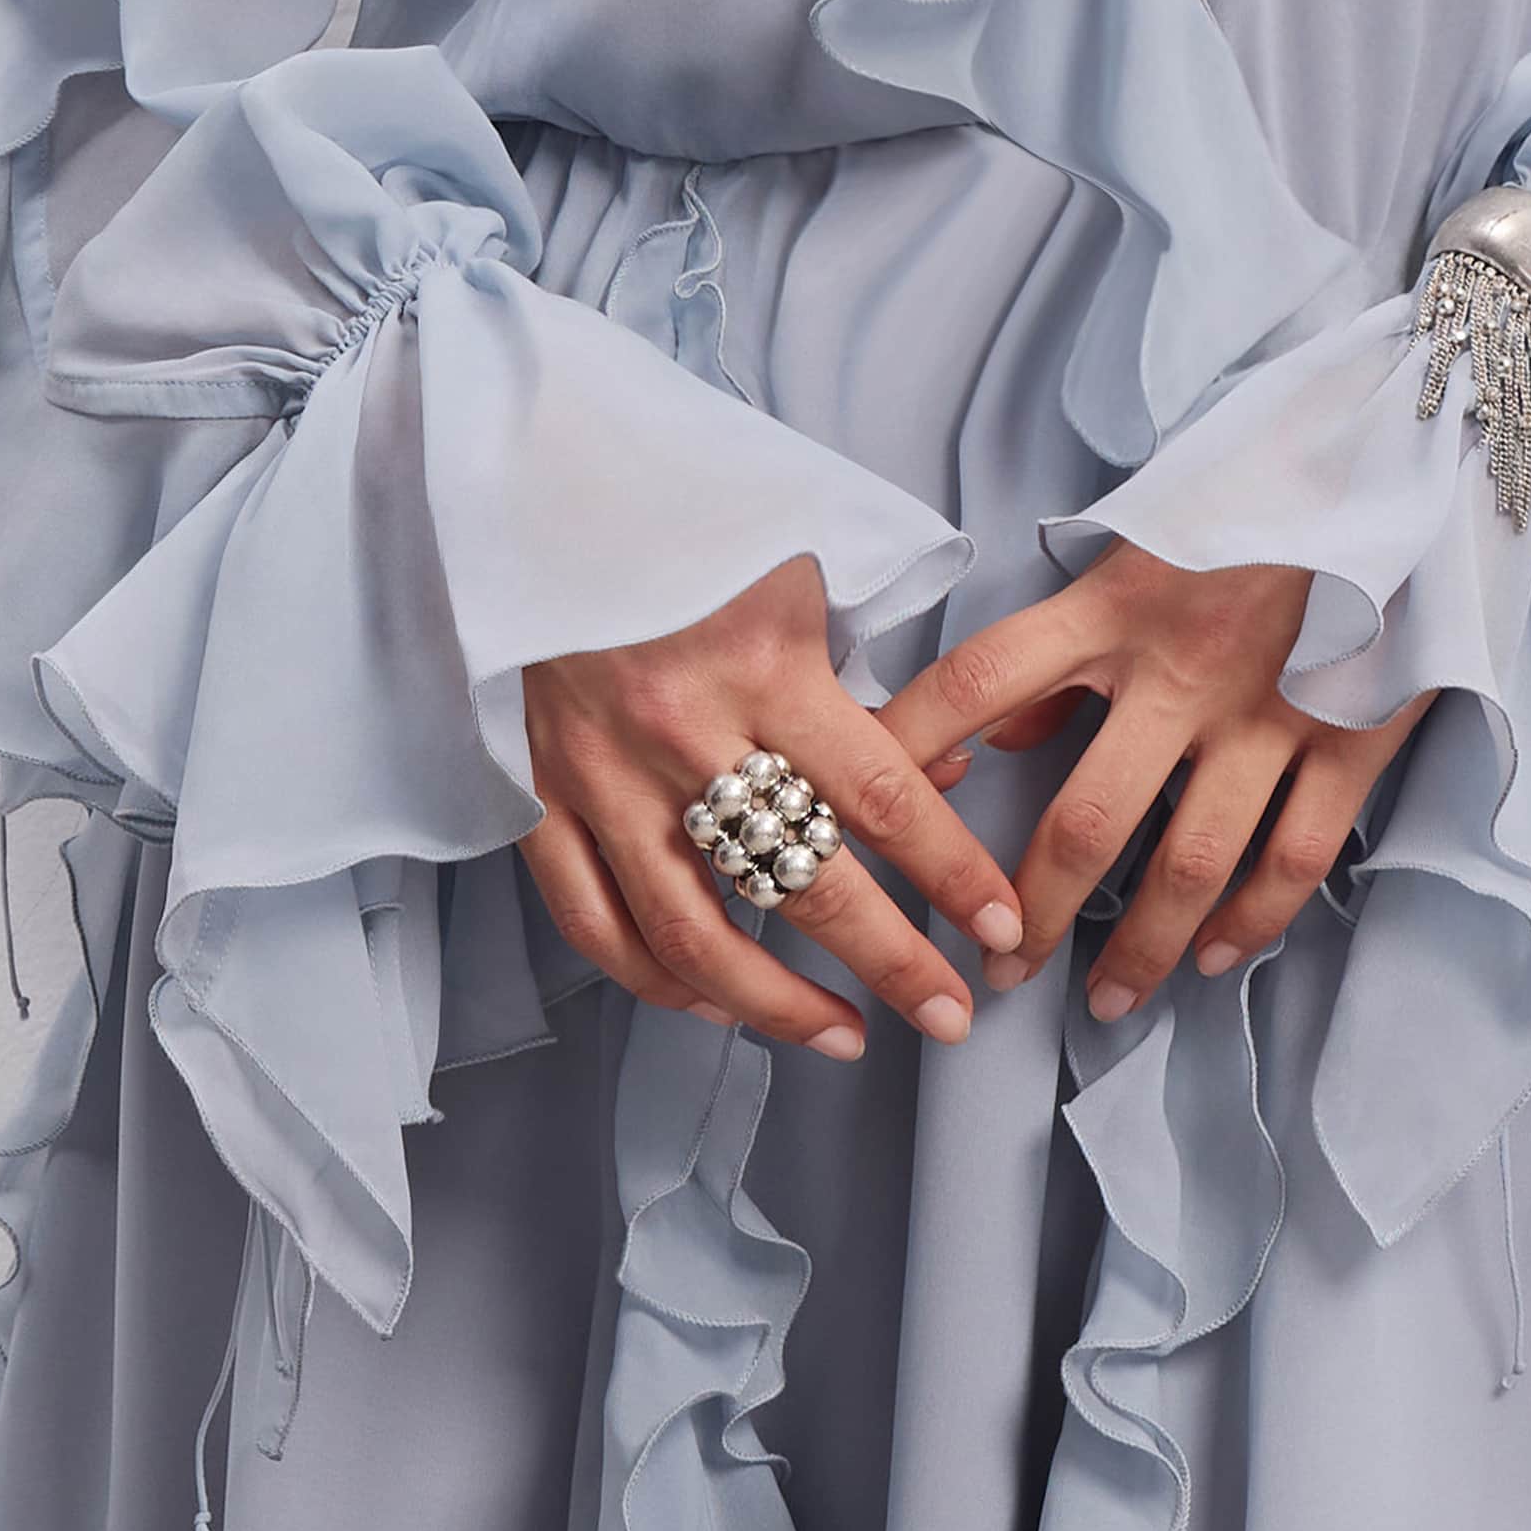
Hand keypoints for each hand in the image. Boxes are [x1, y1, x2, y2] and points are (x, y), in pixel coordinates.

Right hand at [518, 555, 1024, 1060]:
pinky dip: (658, 980)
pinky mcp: (539, 794)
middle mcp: (682, 730)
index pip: (880, 798)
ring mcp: (601, 774)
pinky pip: (596, 923)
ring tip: (843, 1037)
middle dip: (893, 965)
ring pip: (693, 933)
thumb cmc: (684, 526)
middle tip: (947, 1014)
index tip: (998, 927)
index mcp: (760, 663)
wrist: (532, 493)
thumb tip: (941, 773)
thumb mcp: (797, 573)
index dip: (951, 875)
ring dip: (778, 1006)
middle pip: (805, 882)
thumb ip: (866, 679)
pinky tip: (714, 1006)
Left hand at [877, 543, 1437, 1021]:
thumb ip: (1067, 638)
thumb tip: (994, 732)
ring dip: (1140, 948)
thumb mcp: (1144, 544)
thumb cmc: (1255, 504)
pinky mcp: (1355, 735)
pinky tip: (1213, 957)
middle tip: (997, 971)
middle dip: (1031, 912)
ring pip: (1191, 862)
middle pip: (1085, 819)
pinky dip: (1252, 919)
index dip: (909, 747)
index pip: (980, 678)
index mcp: (1115, 604)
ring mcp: (1273, 709)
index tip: (860, 816)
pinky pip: (1296, 854)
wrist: (1402, 463)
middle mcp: (1185, 666)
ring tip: (1104, 1001)